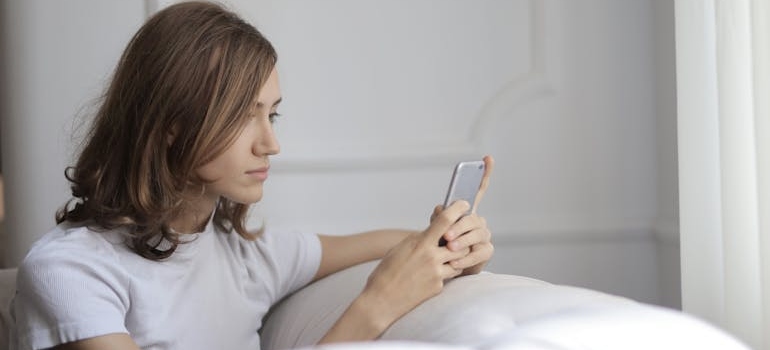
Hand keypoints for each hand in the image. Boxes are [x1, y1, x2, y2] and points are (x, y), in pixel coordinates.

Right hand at [359, 200, 472, 328]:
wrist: (381, 301)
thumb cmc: (385, 274)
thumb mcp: (399, 249)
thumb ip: (418, 241)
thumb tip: (430, 235)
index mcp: (419, 243)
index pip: (444, 221)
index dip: (457, 210)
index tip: (464, 204)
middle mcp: (431, 256)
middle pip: (459, 241)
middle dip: (461, 239)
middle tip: (458, 238)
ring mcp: (436, 273)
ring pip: (459, 260)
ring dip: (456, 257)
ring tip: (447, 258)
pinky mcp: (438, 287)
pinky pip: (449, 276)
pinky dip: (445, 273)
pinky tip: (432, 276)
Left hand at [432, 155, 494, 275]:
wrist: (439, 269)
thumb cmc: (437, 246)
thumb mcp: (433, 230)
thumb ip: (438, 218)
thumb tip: (441, 209)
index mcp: (466, 212)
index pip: (477, 190)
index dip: (484, 174)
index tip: (487, 158)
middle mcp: (478, 221)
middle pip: (473, 218)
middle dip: (459, 226)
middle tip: (446, 235)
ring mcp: (484, 236)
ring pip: (478, 235)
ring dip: (462, 241)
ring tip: (449, 248)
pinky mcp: (486, 251)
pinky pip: (479, 252)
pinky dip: (465, 258)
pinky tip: (454, 262)